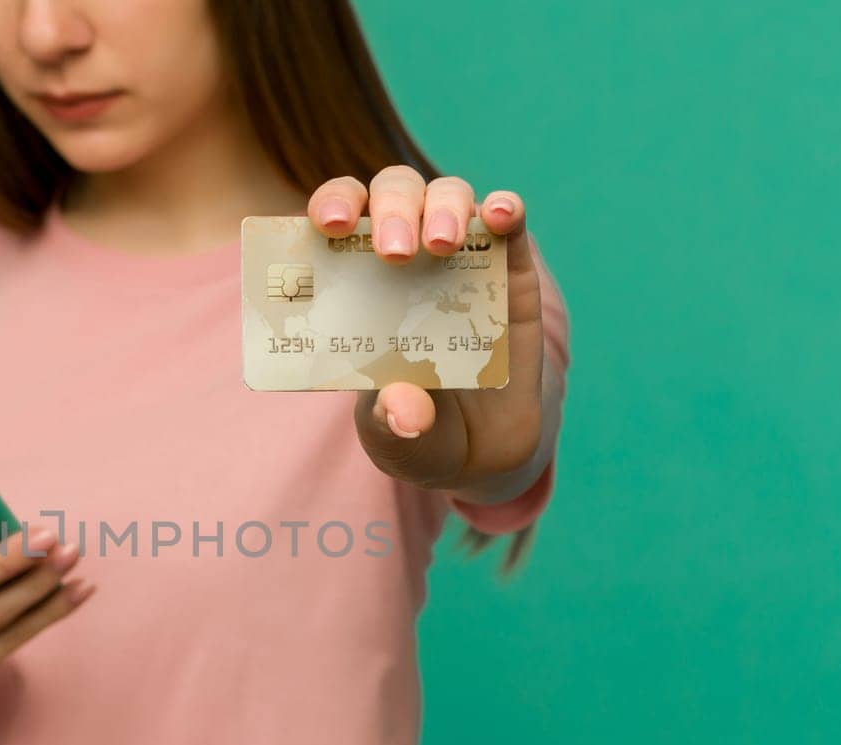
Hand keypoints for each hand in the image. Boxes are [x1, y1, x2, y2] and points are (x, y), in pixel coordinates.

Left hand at [307, 167, 545, 491]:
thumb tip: (404, 410)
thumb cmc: (416, 432)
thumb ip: (392, 424)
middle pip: (393, 195)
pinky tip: (500, 214)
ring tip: (441, 245)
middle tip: (395, 253)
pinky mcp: (511, 272)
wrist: (481, 453)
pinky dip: (505, 209)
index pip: (337, 219)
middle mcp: (406, 255)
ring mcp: (461, 258)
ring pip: (448, 196)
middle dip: (391, 211)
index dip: (332, 205)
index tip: (329, 225)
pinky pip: (509, 225)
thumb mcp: (394, 439)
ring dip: (443, 207)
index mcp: (356, 282)